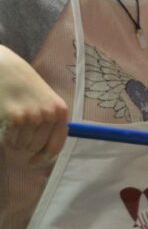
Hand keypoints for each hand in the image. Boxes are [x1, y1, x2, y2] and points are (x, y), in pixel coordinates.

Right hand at [0, 45, 67, 166]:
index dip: (44, 158)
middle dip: (23, 144)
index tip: (33, 162)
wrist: (3, 66)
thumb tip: (48, 150)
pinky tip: (2, 119)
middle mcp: (49, 115)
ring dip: (12, 138)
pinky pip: (8, 140)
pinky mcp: (15, 118)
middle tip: (15, 128)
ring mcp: (33, 117)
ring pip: (20, 144)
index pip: (56, 146)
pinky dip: (3, 135)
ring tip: (9, 120)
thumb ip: (49, 121)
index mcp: (60, 111)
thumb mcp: (44, 99)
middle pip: (35, 147)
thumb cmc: (22, 84)